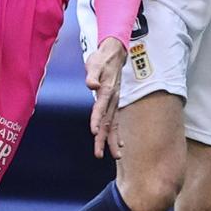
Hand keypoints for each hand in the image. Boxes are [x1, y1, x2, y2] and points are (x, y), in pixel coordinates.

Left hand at [86, 36, 126, 159]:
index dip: (97, 119)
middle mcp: (112, 99)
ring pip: (113, 124)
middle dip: (103, 138)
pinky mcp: (114, 104)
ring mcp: (114, 103)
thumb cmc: (101, 59)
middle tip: (99, 154)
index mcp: (107, 90)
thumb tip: (92, 84)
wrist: (113, 54)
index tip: (94, 132)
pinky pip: (115, 121)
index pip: (100, 107)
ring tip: (115, 156)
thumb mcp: (94, 63)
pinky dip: (116, 133)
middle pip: (107, 121)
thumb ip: (92, 75)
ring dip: (111, 140)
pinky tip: (118, 145)